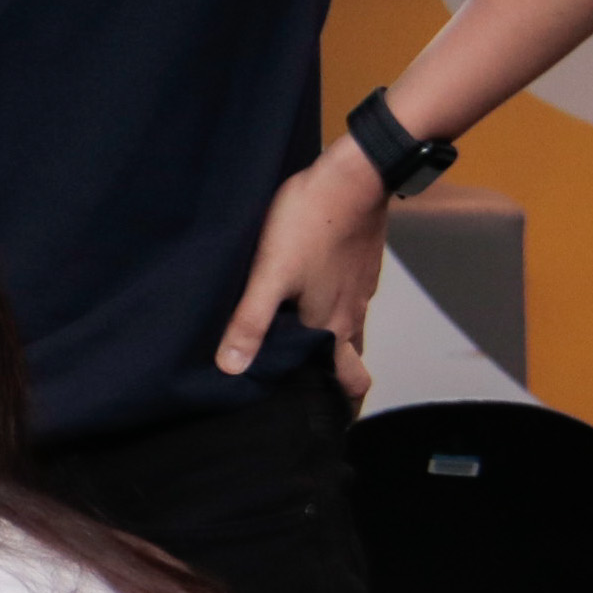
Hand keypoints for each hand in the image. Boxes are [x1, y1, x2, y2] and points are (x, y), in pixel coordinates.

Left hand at [215, 140, 391, 399]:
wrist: (353, 176)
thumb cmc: (309, 225)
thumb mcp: (269, 275)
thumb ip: (250, 322)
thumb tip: (231, 369)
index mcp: (334, 327)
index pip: (350, 382)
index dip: (338, 403)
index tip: (316, 416)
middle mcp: (353, 313)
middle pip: (353, 360)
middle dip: (337, 378)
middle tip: (305, 383)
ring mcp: (360, 287)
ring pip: (351, 328)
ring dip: (332, 342)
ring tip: (297, 342)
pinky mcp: (360, 263)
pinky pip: (349, 297)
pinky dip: (333, 307)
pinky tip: (307, 294)